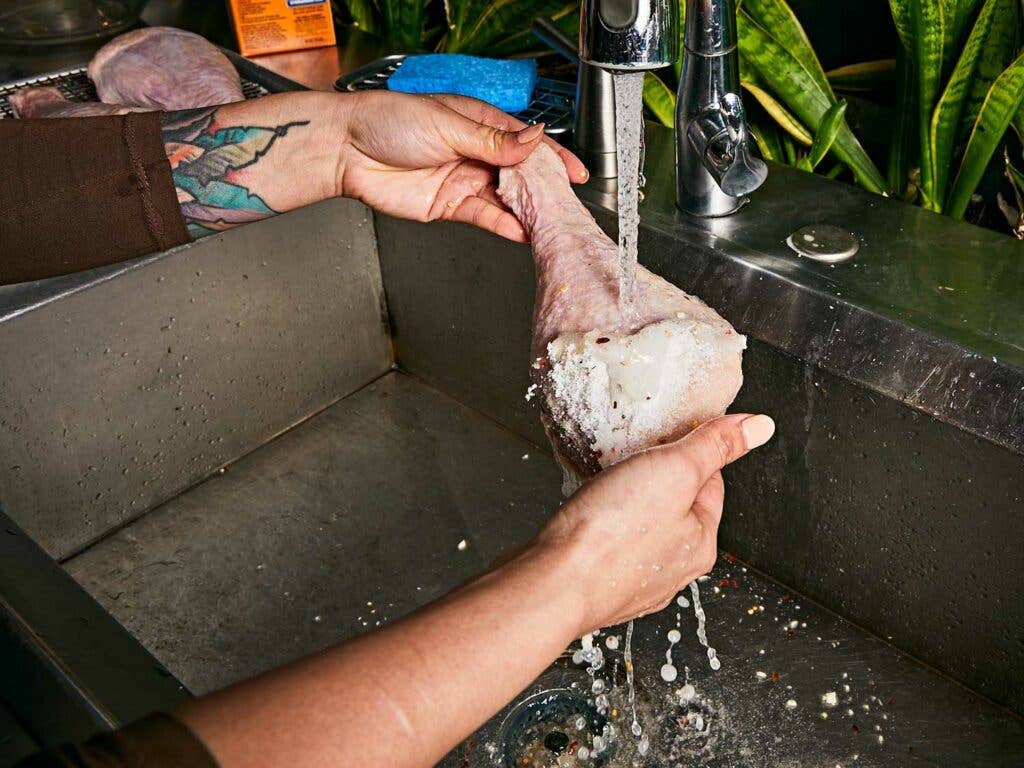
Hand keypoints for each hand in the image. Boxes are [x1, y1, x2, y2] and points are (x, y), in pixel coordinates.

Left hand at [337, 90, 587, 241]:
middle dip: (544, 189)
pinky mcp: (450, 206)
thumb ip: (494, 141)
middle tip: (566, 205)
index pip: (526, 141)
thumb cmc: (388, 122)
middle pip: (520, 174)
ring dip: (527, 212)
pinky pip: (484, 217)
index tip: (575, 172)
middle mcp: (476, 153)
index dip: (553, 156)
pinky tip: (521, 233)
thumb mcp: (448, 125)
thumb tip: (534, 140)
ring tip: (549, 224)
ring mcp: (464, 180)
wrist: (347, 151)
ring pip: (505, 200)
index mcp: (480, 123)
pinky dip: (503, 226)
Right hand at [536, 413, 775, 634]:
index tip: (664, 438)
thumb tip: (760, 427)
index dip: (688, 453)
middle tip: (628, 461)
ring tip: (604, 487)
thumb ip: (716, 446)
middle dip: (653, 479)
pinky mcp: (601, 586)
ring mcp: (636, 582)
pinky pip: (609, 546)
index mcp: (702, 543)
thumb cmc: (612, 533)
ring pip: (640, 528)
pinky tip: (586, 517)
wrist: (554, 583)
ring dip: (625, 504)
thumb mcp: (675, 470)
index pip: (710, 482)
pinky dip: (601, 528)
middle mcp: (675, 569)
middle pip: (674, 505)